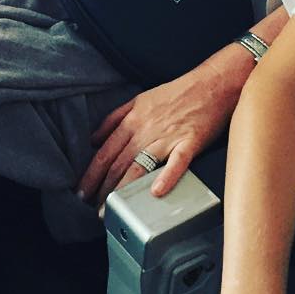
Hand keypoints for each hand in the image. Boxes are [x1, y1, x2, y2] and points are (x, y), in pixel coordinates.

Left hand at [77, 62, 240, 205]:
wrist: (212, 84)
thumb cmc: (177, 93)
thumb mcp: (140, 99)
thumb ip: (115, 118)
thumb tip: (94, 139)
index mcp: (133, 119)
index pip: (106, 151)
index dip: (92, 173)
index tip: (82, 190)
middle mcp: (146, 129)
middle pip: (117, 162)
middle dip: (101, 188)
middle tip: (92, 208)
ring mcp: (168, 136)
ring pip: (139, 166)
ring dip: (122, 190)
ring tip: (112, 209)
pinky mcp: (190, 142)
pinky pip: (177, 162)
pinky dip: (166, 177)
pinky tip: (156, 192)